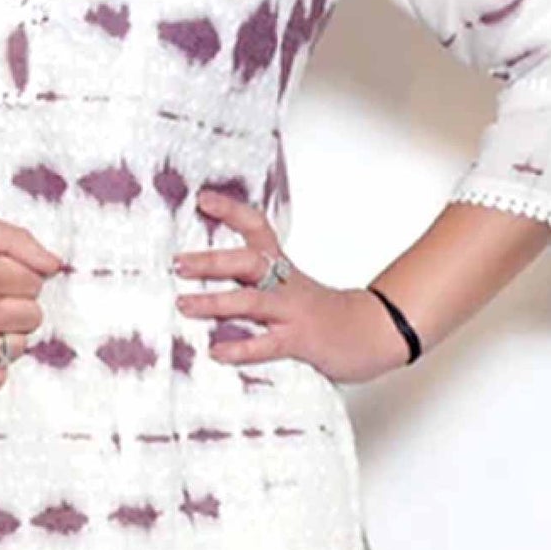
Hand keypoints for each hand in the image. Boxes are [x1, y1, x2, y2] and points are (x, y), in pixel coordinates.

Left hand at [173, 187, 414, 384]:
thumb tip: (209, 281)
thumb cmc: (325, 313)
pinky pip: (268, 344)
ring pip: (252, 301)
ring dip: (215, 303)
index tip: (202, 198)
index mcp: (283, 268)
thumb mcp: (292, 287)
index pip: (257, 229)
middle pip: (248, 262)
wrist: (373, 331)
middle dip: (211, 261)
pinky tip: (216, 351)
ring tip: (184, 304)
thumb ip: (257, 282)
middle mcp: (286, 284)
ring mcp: (293, 311)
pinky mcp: (301, 340)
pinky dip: (241, 348)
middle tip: (178, 263)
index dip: (231, 211)